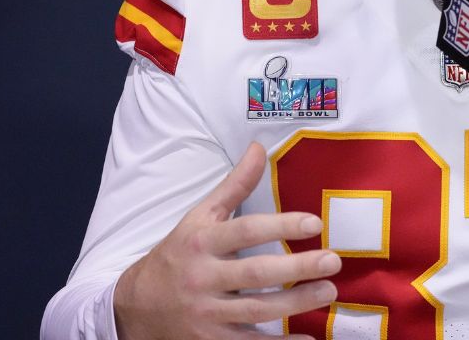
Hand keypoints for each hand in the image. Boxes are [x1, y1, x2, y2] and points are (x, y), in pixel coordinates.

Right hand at [113, 142, 339, 338]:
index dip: (281, 226)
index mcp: (202, 242)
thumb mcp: (200, 217)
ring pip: (257, 310)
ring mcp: (207, 313)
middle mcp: (203, 277)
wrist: (135, 307)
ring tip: (329, 292)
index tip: (315, 223)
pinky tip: (307, 339)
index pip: (246, 231)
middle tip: (333, 261)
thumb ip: (234, 185)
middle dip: (297, 268)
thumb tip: (258, 148)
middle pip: (255, 274)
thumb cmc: (178, 254)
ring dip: (296, 303)